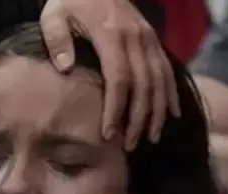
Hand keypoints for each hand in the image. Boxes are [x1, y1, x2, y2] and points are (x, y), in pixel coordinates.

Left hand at [40, 0, 180, 149]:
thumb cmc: (72, 0)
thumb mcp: (55, 14)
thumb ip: (58, 39)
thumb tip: (66, 69)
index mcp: (111, 34)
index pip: (118, 79)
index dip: (116, 108)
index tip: (110, 133)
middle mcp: (136, 39)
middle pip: (143, 86)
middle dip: (138, 118)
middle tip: (131, 145)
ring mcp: (149, 40)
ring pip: (159, 82)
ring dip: (157, 112)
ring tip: (151, 137)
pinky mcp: (155, 41)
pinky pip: (167, 71)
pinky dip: (172, 95)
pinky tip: (172, 116)